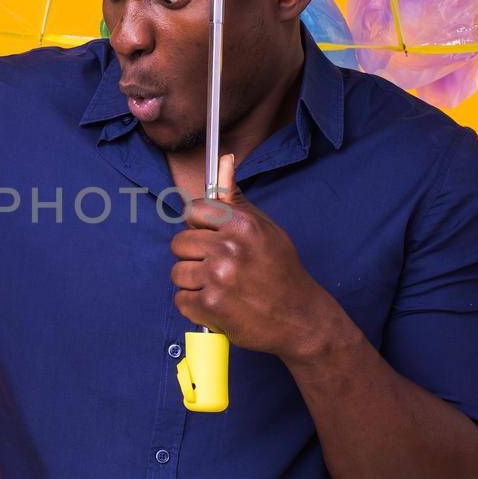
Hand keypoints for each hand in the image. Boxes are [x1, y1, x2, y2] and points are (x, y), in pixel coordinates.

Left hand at [170, 153, 333, 361]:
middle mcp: (229, 248)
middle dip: (192, 257)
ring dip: (192, 283)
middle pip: (179, 243)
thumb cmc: (280, 270)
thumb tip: (223, 160)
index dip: (197, 225)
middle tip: (216, 268)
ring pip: (177, 273)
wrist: (300, 317)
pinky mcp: (211, 306)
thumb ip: (236, 199)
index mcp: (242, 225)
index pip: (193, 211)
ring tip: (218, 287)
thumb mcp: (264, 228)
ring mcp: (218, 278)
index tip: (206, 236)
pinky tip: (217, 305)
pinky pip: (181, 300)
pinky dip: (194, 307)